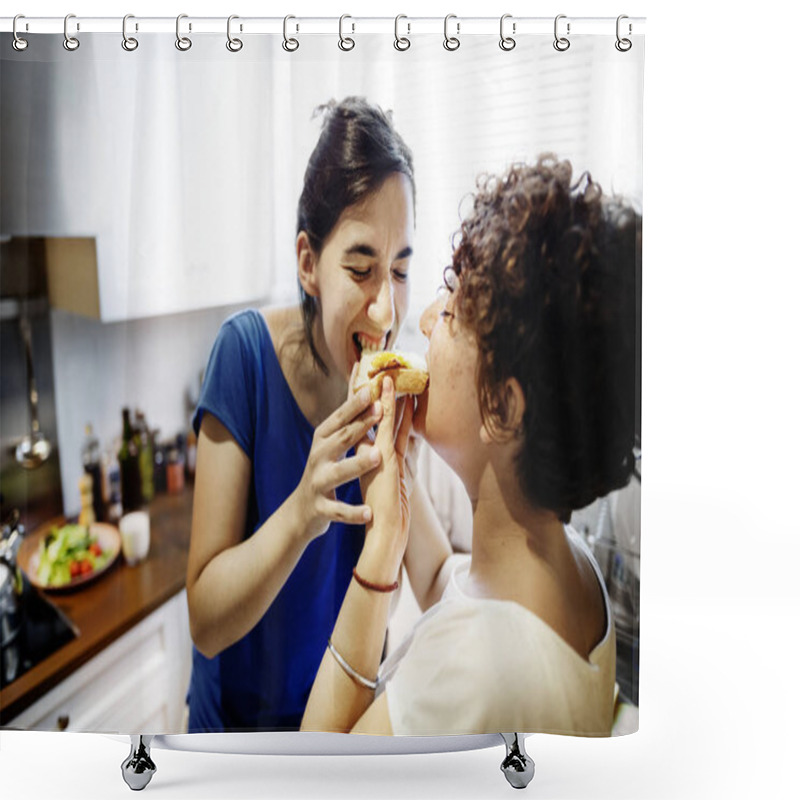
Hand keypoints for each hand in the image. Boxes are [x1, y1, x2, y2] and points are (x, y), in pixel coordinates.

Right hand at [295, 381, 383, 540]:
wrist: (300, 511)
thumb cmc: (324, 471)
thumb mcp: (331, 445)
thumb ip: (348, 421)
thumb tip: (366, 387)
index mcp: (322, 440)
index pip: (340, 418)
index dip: (355, 405)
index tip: (372, 389)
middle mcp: (318, 457)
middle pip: (341, 439)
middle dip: (361, 425)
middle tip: (381, 412)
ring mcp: (318, 482)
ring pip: (339, 472)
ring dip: (358, 463)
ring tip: (378, 456)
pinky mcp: (320, 508)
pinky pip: (338, 511)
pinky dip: (353, 512)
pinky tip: (368, 512)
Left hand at [358, 377, 414, 570]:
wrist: (387, 532)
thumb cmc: (381, 514)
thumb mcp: (377, 484)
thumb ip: (375, 464)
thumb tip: (369, 446)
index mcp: (384, 459)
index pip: (386, 427)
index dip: (386, 407)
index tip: (384, 386)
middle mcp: (389, 454)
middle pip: (391, 420)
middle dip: (391, 397)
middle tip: (391, 372)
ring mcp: (390, 455)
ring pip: (391, 420)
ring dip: (391, 397)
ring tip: (392, 375)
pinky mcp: (388, 459)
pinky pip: (387, 428)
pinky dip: (387, 409)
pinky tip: (387, 391)